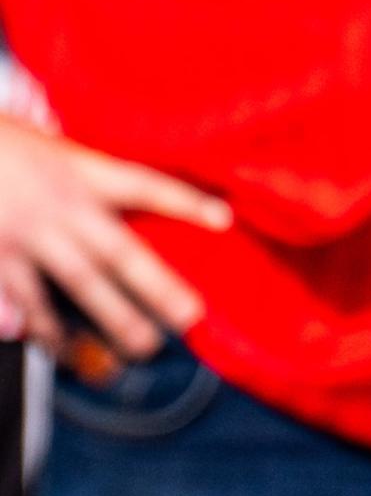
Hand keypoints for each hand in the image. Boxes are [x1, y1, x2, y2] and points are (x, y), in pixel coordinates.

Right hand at [0, 121, 231, 360]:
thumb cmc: (7, 145)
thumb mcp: (55, 146)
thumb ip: (91, 174)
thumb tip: (135, 196)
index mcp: (83, 171)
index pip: (144, 186)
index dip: (184, 202)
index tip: (224, 220)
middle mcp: (61, 205)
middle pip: (118, 250)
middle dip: (156, 286)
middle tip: (190, 316)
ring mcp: (26, 234)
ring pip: (77, 283)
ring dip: (110, 318)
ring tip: (143, 346)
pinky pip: (24, 300)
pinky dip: (43, 329)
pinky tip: (64, 350)